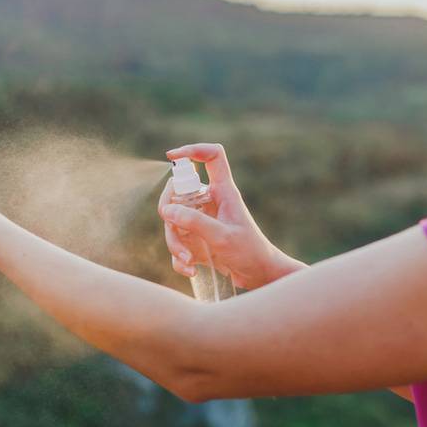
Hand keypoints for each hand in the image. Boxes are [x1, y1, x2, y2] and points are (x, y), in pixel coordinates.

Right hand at [158, 143, 301, 289]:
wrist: (259, 276)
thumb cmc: (249, 251)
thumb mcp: (222, 237)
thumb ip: (195, 222)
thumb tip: (167, 210)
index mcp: (224, 192)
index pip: (212, 157)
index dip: (193, 150)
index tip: (172, 156)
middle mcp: (210, 202)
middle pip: (178, 193)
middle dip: (169, 213)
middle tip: (172, 227)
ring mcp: (202, 220)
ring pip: (173, 222)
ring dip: (175, 243)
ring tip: (188, 261)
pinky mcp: (197, 239)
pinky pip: (178, 242)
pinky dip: (178, 257)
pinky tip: (190, 269)